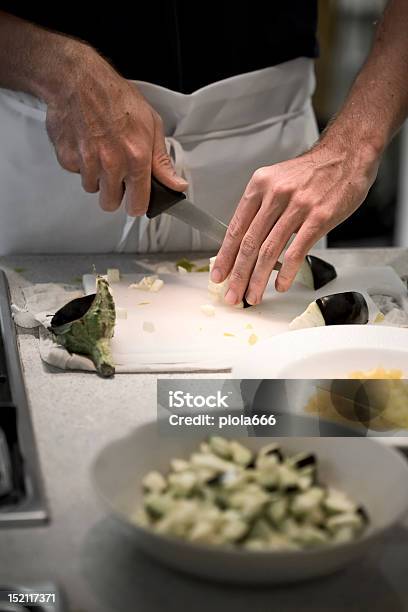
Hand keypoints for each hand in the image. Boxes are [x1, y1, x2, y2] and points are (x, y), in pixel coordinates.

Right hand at [45, 46, 186, 214]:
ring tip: (100, 152)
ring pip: (92, 188)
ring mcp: (87, 162)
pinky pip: (76, 173)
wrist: (78, 80)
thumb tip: (177, 185)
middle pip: (110, 203)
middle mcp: (111, 163)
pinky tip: (86, 144)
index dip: (137, 205)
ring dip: (96, 177)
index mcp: (136, 158)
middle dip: (114, 193)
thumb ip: (162, 162)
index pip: (137, 204)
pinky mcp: (67, 158)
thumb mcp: (151, 124)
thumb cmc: (116, 97)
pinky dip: (80, 164)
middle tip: (115, 175)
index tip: (136, 201)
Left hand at [211, 141, 379, 304]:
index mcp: (260, 186)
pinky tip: (280, 285)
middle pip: (249, 243)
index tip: (219, 275)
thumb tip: (246, 242)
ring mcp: (297, 206)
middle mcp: (275, 194)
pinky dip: (285, 273)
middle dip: (238, 275)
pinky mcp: (318, 218)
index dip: (225, 256)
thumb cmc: (312, 173)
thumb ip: (261, 208)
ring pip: (269, 251)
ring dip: (258, 279)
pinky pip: (296, 251)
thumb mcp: (278, 180)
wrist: (346, 155)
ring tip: (253, 296)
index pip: (236, 228)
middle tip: (232, 295)